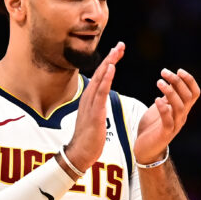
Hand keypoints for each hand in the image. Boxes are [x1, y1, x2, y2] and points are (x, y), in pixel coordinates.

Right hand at [64, 42, 124, 171]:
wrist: (80, 154)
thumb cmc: (89, 139)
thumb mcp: (95, 118)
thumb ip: (98, 106)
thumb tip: (101, 100)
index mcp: (90, 99)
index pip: (100, 77)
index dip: (109, 63)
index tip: (117, 52)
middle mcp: (88, 98)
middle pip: (100, 73)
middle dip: (110, 58)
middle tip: (120, 45)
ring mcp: (90, 105)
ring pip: (100, 79)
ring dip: (108, 64)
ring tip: (117, 51)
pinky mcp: (94, 113)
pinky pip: (100, 93)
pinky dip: (105, 79)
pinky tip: (111, 68)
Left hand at [133, 68, 199, 163]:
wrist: (146, 149)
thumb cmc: (153, 127)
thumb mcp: (161, 108)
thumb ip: (167, 97)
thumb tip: (170, 80)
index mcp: (183, 109)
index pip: (194, 93)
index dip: (189, 80)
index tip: (178, 70)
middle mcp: (182, 117)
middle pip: (187, 97)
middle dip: (177, 81)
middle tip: (164, 72)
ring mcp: (175, 125)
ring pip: (180, 107)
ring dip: (170, 92)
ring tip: (158, 82)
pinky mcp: (165, 134)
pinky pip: (168, 120)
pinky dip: (164, 109)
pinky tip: (156, 99)